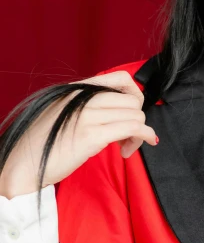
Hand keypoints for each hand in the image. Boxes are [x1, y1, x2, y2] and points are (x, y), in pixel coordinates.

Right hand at [0, 70, 157, 196]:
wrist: (23, 165)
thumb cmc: (44, 144)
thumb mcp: (65, 113)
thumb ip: (89, 106)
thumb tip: (121, 110)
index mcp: (78, 90)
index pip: (121, 78)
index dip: (135, 95)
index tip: (132, 113)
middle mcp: (83, 97)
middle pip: (133, 101)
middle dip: (137, 121)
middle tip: (126, 139)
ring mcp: (87, 115)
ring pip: (136, 115)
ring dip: (138, 134)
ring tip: (124, 148)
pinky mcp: (91, 136)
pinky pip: (132, 129)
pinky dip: (141, 138)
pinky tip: (128, 151)